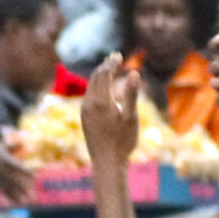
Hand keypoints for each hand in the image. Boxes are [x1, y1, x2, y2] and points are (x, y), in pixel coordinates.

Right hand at [0, 139, 33, 205]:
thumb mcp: (2, 144)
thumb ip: (14, 145)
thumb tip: (24, 143)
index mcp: (2, 160)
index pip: (15, 167)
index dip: (25, 172)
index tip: (34, 176)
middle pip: (12, 180)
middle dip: (21, 187)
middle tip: (31, 192)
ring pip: (7, 187)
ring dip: (17, 194)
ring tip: (26, 201)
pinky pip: (3, 190)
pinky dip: (11, 197)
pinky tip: (19, 202)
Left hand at [81, 54, 143, 172]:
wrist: (106, 162)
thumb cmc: (122, 141)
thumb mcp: (131, 117)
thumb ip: (131, 94)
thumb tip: (134, 73)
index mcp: (100, 101)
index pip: (104, 74)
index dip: (111, 63)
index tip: (118, 54)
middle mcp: (88, 104)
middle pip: (95, 78)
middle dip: (105, 66)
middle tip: (115, 57)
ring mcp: (84, 112)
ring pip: (90, 87)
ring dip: (100, 76)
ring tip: (109, 69)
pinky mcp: (84, 118)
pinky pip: (89, 96)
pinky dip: (97, 87)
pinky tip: (103, 89)